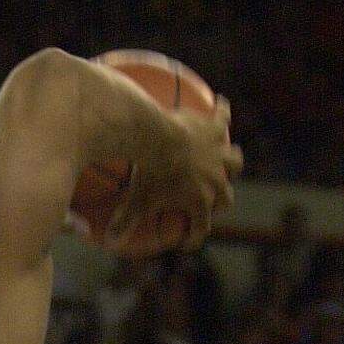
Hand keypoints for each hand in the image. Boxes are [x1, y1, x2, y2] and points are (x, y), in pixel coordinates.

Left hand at [107, 100, 241, 256]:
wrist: (157, 138)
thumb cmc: (147, 173)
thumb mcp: (136, 200)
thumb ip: (124, 221)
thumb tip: (108, 241)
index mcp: (200, 201)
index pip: (202, 228)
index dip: (194, 237)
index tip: (187, 241)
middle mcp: (216, 180)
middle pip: (226, 197)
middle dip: (220, 201)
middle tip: (210, 199)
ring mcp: (218, 154)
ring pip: (235, 161)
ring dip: (231, 161)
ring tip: (226, 156)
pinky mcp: (214, 129)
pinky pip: (222, 117)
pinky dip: (222, 111)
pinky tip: (220, 103)